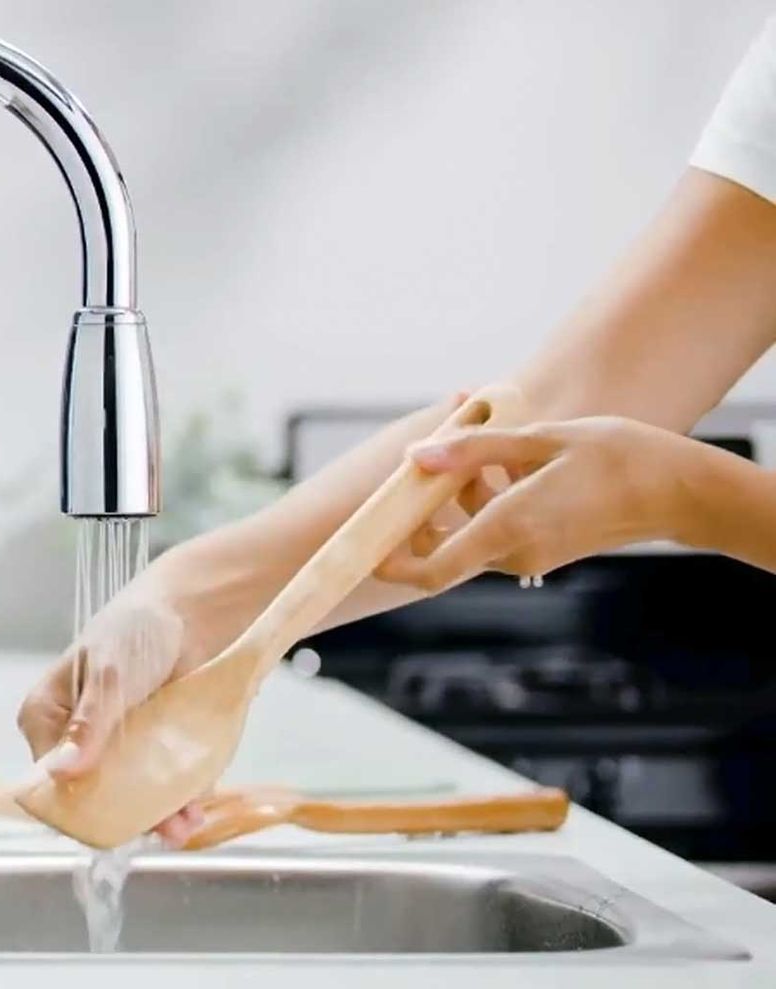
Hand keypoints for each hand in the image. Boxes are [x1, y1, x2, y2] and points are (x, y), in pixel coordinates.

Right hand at [17, 581, 204, 845]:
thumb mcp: (109, 673)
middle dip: (122, 816)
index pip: (48, 776)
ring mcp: (115, 754)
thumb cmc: (135, 630)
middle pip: (89, 795)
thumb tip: (61, 770)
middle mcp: (75, 743)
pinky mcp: (150, 757)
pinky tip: (193, 813)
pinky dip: (177, 804)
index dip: (75, 802)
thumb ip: (89, 723)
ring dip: (155, 817)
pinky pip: (158, 790)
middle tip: (160, 828)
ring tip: (183, 827)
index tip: (107, 820)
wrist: (190, 615)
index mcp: (46, 719)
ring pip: (127, 799)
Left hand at [377, 416, 699, 589]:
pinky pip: (496, 528)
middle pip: (443, 545)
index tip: (364, 547)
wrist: (680, 490)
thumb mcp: (540, 440)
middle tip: (426, 465)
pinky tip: (512, 462)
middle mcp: (515, 551)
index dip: (391, 566)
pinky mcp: (544, 549)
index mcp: (509, 529)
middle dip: (425, 509)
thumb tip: (416, 457)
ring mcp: (531, 555)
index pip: (431, 571)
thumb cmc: (616, 458)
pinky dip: (488, 499)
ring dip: (461, 496)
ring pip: (469, 532)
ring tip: (490, 447)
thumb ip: (473, 450)